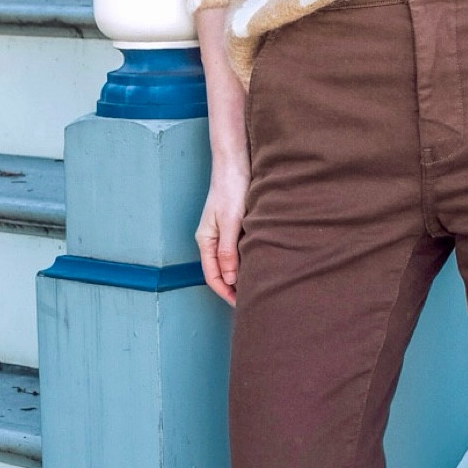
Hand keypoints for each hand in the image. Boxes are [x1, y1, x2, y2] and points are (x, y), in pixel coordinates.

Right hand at [196, 153, 249, 303]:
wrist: (236, 162)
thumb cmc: (231, 188)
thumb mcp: (231, 222)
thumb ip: (229, 251)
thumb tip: (229, 279)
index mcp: (206, 240)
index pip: (212, 276)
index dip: (226, 293)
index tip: (242, 305)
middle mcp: (213, 239)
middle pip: (221, 272)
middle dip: (234, 288)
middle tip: (254, 300)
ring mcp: (223, 232)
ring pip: (231, 262)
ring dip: (242, 275)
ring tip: (259, 286)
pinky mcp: (234, 225)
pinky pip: (239, 250)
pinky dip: (247, 260)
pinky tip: (261, 264)